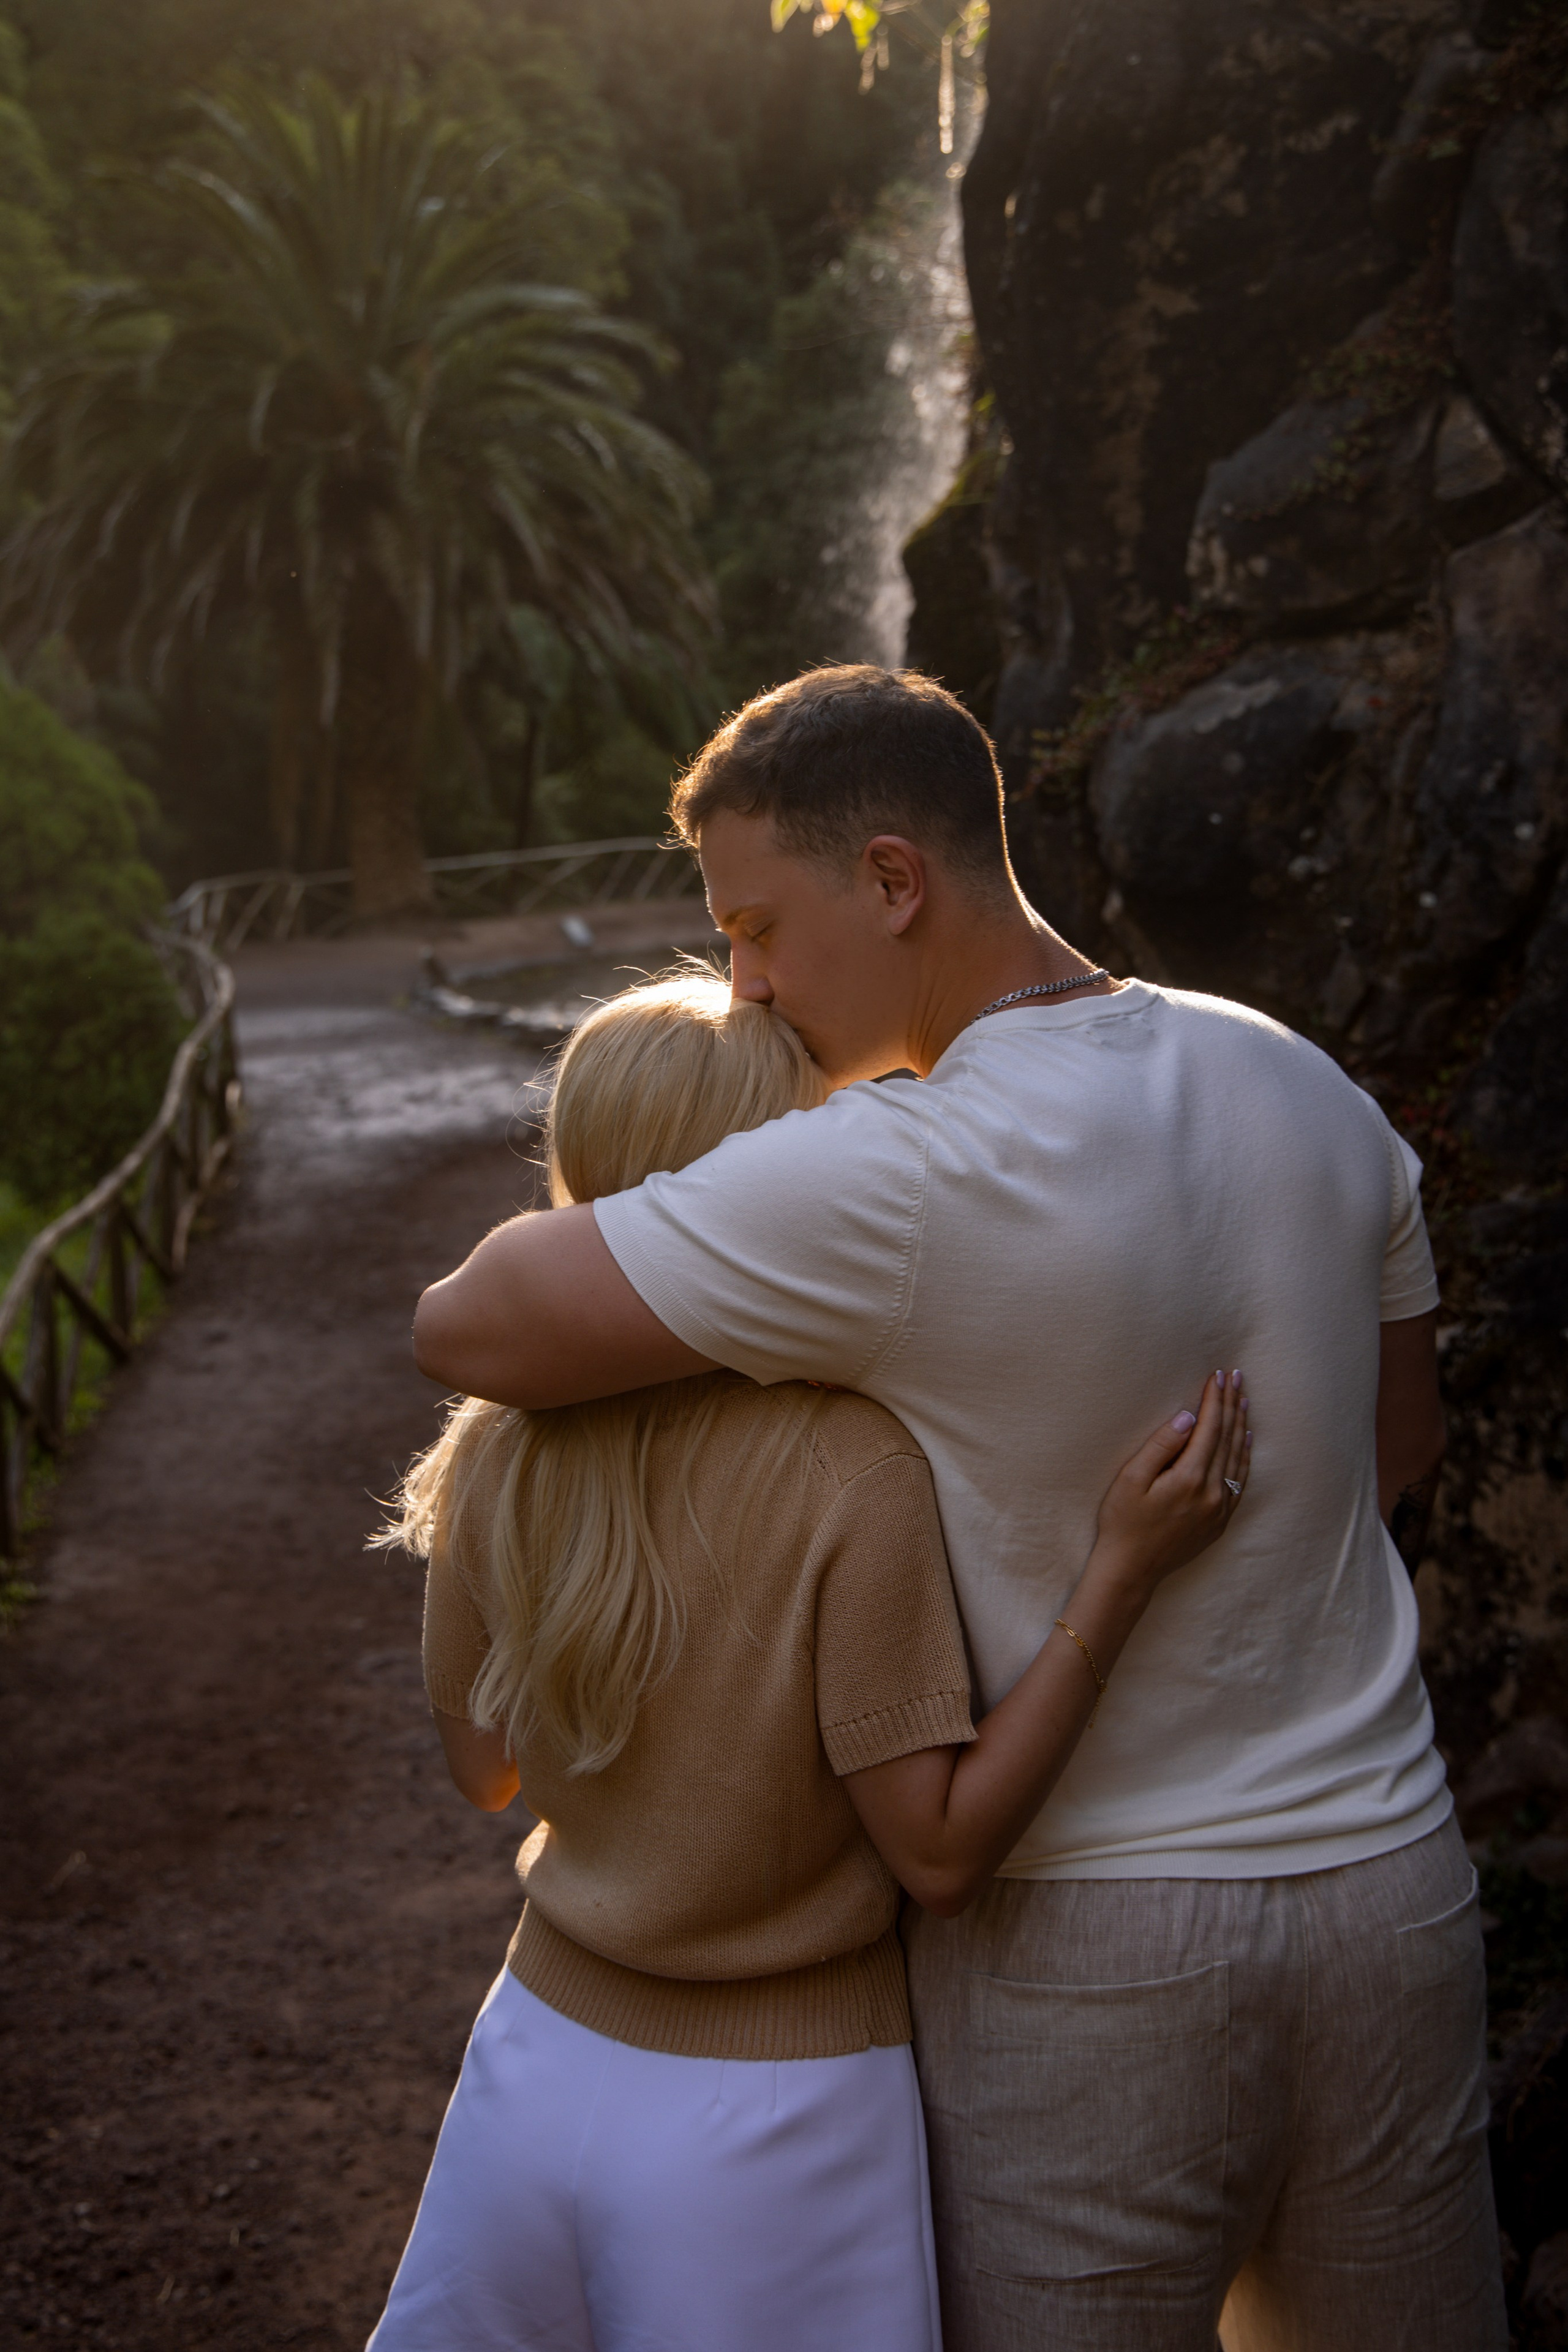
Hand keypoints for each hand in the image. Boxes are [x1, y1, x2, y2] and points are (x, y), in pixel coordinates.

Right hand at [1091, 1371, 1250, 1594]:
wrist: (1131, 1570)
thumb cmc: (1122, 1523)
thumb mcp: (1131, 1479)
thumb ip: (1161, 1446)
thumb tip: (1187, 1418)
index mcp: (1190, 1479)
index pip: (1210, 1429)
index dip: (1215, 1400)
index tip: (1217, 1375)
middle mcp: (1212, 1494)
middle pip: (1228, 1439)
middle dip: (1232, 1404)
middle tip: (1236, 1376)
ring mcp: (1219, 1510)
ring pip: (1238, 1459)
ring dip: (1241, 1426)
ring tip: (1243, 1400)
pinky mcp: (1219, 1522)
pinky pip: (1239, 1482)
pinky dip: (1244, 1457)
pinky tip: (1245, 1441)